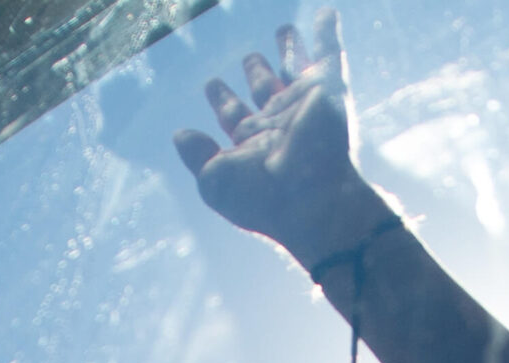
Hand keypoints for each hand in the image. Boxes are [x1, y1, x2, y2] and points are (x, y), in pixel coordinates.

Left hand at [173, 8, 354, 256]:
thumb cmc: (263, 197)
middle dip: (257, 73)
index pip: (234, 115)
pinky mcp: (329, 92)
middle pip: (265, 91)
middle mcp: (279, 123)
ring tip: (283, 29)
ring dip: (289, 49)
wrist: (313, 198)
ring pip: (293, 69)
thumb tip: (179, 135)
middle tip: (249, 58)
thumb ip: (198, 156)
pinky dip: (327, 33)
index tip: (212, 84)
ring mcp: (304, 106)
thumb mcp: (216, 180)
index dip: (222, 99)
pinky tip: (325, 13)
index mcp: (252, 143)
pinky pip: (329, 53)